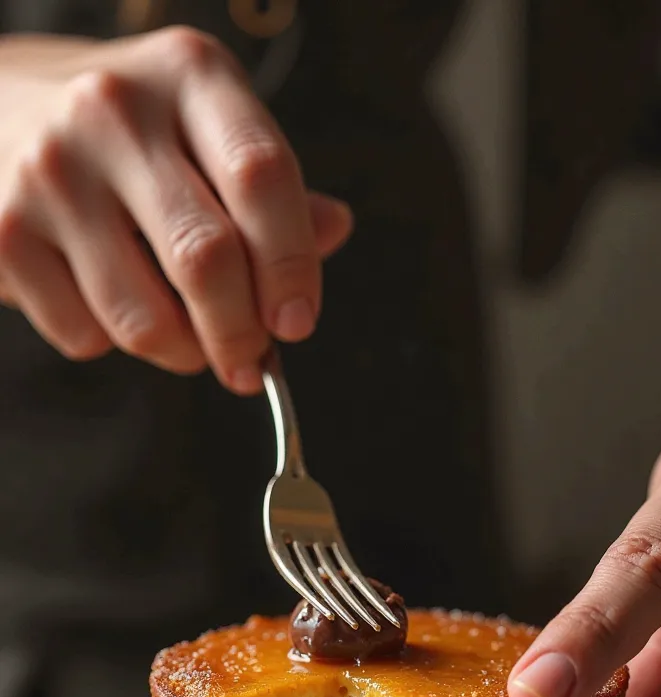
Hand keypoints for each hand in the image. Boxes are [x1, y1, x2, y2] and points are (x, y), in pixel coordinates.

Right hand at [0, 29, 351, 392]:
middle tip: (249, 362)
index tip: (298, 322)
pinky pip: (86, 335)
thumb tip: (334, 231)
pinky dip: (112, 343)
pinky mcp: (3, 232)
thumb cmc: (121, 130)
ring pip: (146, 319)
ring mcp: (50, 172)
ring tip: (185, 338)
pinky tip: (107, 300)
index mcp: (188, 76)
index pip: (263, 178)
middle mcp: (115, 113)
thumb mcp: (201, 124)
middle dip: (240, 335)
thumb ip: (266, 184)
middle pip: (206, 258)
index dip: (292, 266)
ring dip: (183, 353)